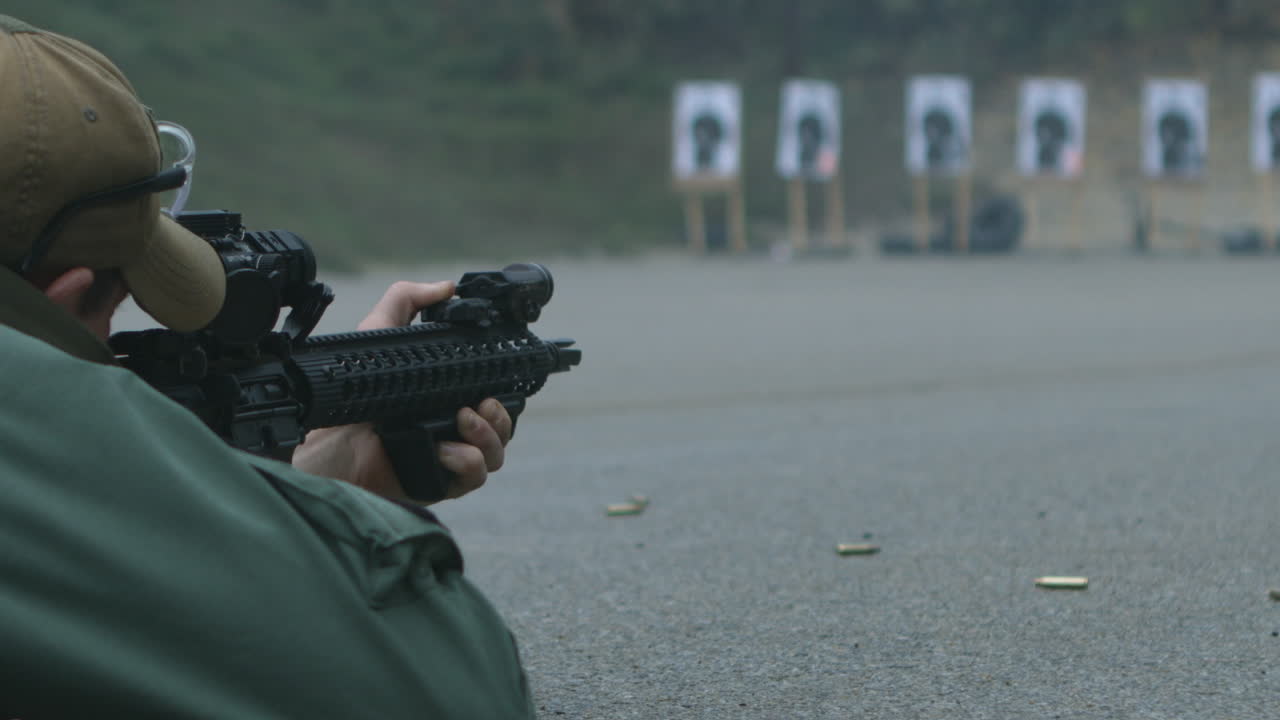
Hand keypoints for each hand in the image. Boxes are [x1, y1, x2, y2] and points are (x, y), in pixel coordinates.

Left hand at [290, 281, 513, 501]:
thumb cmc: (351, 394)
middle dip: (502, 414)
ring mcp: (450, 457)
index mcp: (448, 398)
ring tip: (462, 419)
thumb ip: (407, 300)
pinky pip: (475, 477)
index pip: (493, 396)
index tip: (500, 376)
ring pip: (496, 453)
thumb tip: (446, 286)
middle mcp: (454, 430)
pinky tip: (442, 450)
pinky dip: (466, 461)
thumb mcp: (379, 334)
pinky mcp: (441, 482)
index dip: (504, 390)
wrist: (328, 442)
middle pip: (504, 427)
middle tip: (479, 403)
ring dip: (489, 435)